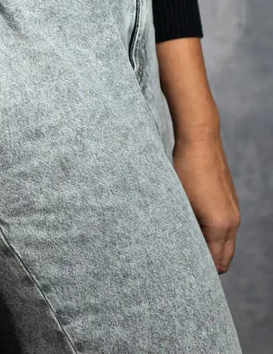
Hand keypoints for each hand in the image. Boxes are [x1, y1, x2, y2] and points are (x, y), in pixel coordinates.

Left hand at [172, 133, 239, 272]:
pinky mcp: (229, 201)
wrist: (200, 139)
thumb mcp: (179, 200)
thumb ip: (183, 225)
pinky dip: (213, 234)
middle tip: (183, 265)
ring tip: (186, 247)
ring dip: (210, 248)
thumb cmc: (184, 168)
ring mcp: (233, 211)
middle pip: (224, 257)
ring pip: (225, 243)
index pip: (215, 262)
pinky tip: (193, 228)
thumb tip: (178, 243)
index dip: (200, 270)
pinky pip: (225, 228)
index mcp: (220, 225)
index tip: (183, 273)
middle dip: (208, 264)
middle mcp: (232, 221)